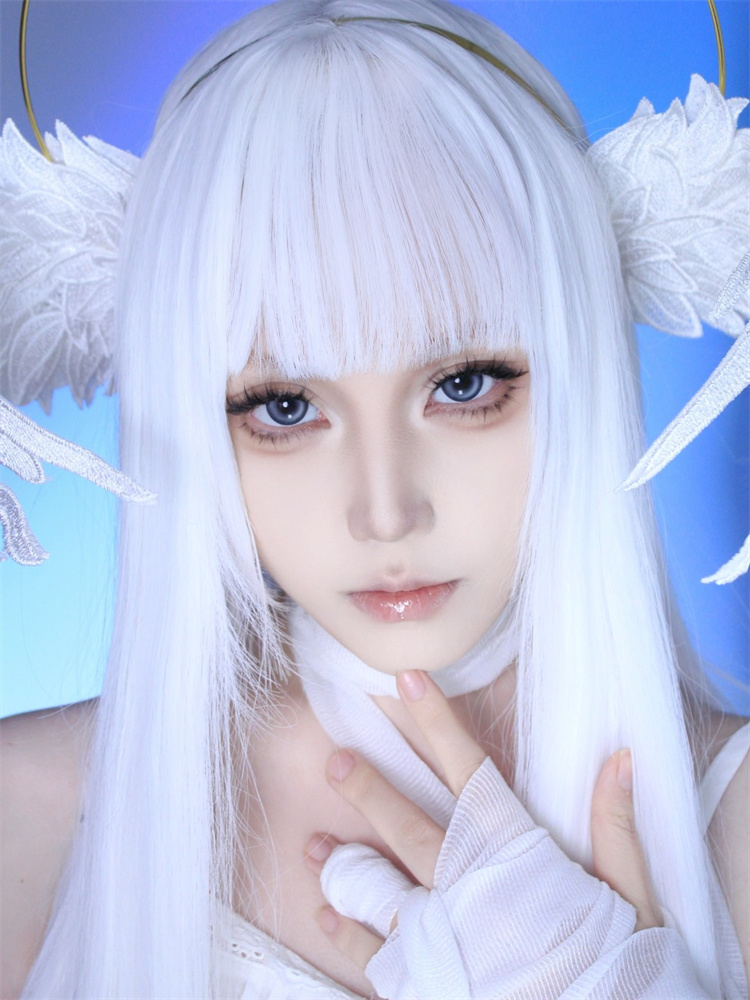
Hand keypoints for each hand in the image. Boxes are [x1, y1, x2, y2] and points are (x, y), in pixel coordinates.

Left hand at [304, 669, 660, 973]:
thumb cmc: (616, 967)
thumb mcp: (632, 896)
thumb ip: (614, 828)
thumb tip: (620, 758)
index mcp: (515, 855)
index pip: (470, 769)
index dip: (437, 722)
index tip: (408, 681)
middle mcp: (467, 888)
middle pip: (408, 825)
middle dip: (369, 789)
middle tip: (336, 761)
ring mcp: (441, 936)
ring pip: (377, 888)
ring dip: (343, 864)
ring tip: (315, 845)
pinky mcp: (424, 982)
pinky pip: (372, 953)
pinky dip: (345, 932)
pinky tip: (324, 914)